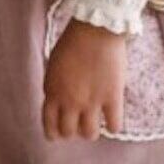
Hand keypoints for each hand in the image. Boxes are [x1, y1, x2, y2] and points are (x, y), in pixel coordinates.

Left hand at [42, 18, 126, 139]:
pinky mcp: (112, 98)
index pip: (49, 125)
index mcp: (53, 93)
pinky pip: (114, 124)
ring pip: (89, 133)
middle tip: (78, 124)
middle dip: (72, 131)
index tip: (59, 134)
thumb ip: (54, 86)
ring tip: (96, 123)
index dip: (54, 133)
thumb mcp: (53, 66)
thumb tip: (57, 100)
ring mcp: (92, 102)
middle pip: (68, 132)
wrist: (95, 29)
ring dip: (91, 132)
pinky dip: (113, 126)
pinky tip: (113, 119)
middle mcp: (70, 102)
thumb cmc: (72, 41)